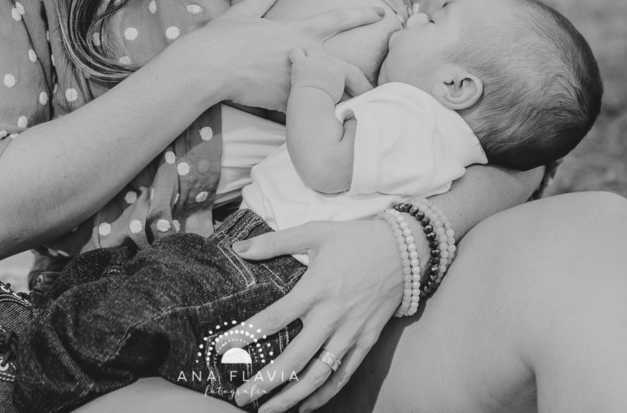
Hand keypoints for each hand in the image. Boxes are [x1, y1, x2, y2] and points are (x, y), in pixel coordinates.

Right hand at [180, 0, 383, 110]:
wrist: (208, 69)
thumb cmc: (223, 39)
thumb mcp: (244, 13)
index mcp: (297, 32)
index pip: (338, 20)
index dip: (361, 14)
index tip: (381, 13)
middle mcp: (303, 56)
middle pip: (345, 68)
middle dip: (362, 78)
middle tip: (372, 86)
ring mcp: (296, 82)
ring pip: (328, 93)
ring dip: (337, 100)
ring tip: (351, 110)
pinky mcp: (285, 104)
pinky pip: (304, 110)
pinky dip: (309, 114)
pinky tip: (315, 123)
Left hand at [223, 220, 402, 412]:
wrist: (405, 249)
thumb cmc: (356, 239)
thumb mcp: (314, 232)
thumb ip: (275, 242)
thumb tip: (239, 248)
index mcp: (315, 289)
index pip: (273, 319)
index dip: (245, 336)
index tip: (221, 350)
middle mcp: (332, 316)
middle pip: (293, 359)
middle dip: (264, 382)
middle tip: (240, 397)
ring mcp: (351, 332)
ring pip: (318, 375)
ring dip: (291, 396)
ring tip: (267, 411)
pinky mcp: (367, 340)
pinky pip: (343, 375)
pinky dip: (325, 394)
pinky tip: (305, 405)